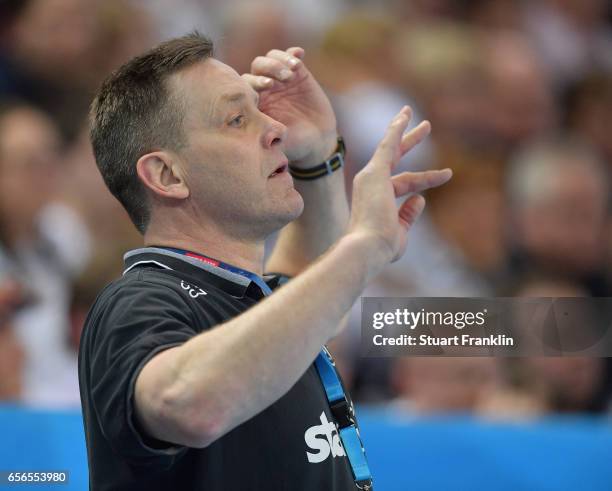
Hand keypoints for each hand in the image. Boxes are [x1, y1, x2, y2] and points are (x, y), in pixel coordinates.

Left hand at [242, 47, 336, 167]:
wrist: (316, 141)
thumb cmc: (294, 144)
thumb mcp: (277, 142)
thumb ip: (265, 135)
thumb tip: (255, 131)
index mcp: (255, 102)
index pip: (246, 84)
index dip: (255, 82)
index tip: (268, 86)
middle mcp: (265, 89)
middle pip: (258, 67)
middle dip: (269, 68)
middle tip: (283, 79)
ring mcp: (280, 79)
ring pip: (272, 58)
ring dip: (281, 61)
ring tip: (293, 70)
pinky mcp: (298, 74)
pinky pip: (291, 57)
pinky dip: (293, 53)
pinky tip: (300, 54)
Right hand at [348, 107, 451, 263]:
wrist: (368, 247)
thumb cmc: (382, 246)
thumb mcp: (401, 230)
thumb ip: (408, 214)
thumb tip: (421, 199)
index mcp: (376, 199)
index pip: (405, 183)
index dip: (428, 178)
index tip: (447, 173)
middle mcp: (371, 185)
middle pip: (393, 157)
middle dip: (408, 141)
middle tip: (425, 126)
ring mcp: (371, 178)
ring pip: (391, 147)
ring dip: (405, 130)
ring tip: (417, 115)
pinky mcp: (374, 172)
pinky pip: (387, 145)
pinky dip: (396, 130)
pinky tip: (405, 116)